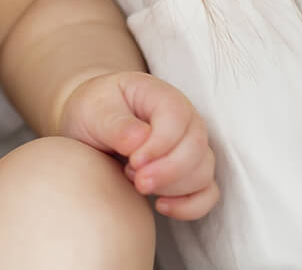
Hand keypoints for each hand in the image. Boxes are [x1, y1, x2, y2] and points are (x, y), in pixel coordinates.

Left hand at [59, 70, 218, 219]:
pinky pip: (207, 194)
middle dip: (166, 171)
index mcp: (161, 96)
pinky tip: (160, 205)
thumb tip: (139, 139)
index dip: (159, 144)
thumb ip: (116, 124)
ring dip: (171, 186)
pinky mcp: (190, 173)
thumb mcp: (95, 110)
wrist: (94, 125)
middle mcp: (185, 120)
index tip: (133, 161)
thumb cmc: (96, 111)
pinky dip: (189, 206)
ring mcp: (191, 147)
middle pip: (196, 148)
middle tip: (134, 178)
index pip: (177, 118)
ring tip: (136, 181)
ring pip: (202, 173)